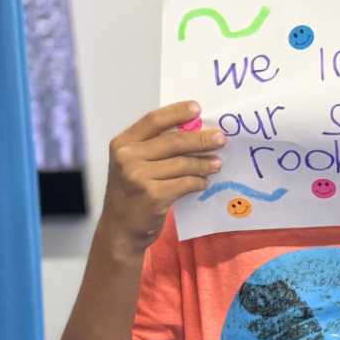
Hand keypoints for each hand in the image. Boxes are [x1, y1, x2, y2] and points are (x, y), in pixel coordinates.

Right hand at [102, 101, 223, 254]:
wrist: (119, 230)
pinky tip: (204, 183)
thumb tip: (193, 131)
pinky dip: (198, 182)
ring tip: (217, 164)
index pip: (154, 120)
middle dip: (201, 139)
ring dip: (204, 163)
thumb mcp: (132, 165)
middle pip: (173, 141)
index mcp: (122, 143)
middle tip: (220, 139)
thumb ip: (153, 149)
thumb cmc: (131, 195)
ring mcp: (138, 177)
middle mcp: (127, 157)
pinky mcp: (153, 195)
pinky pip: (185, 183)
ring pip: (182, 164)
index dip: (177, 112)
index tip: (197, 109)